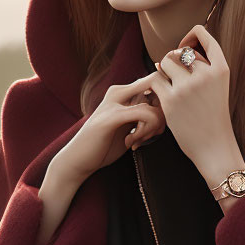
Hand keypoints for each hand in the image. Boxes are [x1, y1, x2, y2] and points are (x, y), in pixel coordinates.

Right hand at [51, 75, 165, 182]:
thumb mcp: (127, 127)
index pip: (155, 84)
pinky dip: (145, 131)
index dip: (165, 103)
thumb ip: (142, 115)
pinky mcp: (112, 117)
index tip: (158, 126)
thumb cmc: (104, 145)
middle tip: (154, 133)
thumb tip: (167, 111)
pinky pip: (145, 114)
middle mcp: (118, 92)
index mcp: (122, 92)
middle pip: (158, 91)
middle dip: (164, 114)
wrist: (77, 160)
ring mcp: (113, 103)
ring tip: (139, 140)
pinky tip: (132, 142)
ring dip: (153, 127)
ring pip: (153, 106)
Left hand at [142, 24, 236, 175]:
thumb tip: (175, 50)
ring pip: (165, 62)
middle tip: (175, 76)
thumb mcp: (217, 86)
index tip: (186, 47)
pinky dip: (156, 85)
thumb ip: (204, 67)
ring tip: (169, 85)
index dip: (191, 35)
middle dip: (174, 59)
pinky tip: (161, 94)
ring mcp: (187, 87)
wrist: (213, 146)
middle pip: (179, 50)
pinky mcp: (171, 99)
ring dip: (163, 70)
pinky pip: (155, 79)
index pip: (203, 35)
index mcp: (221, 69)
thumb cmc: (213, 116)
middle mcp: (205, 74)